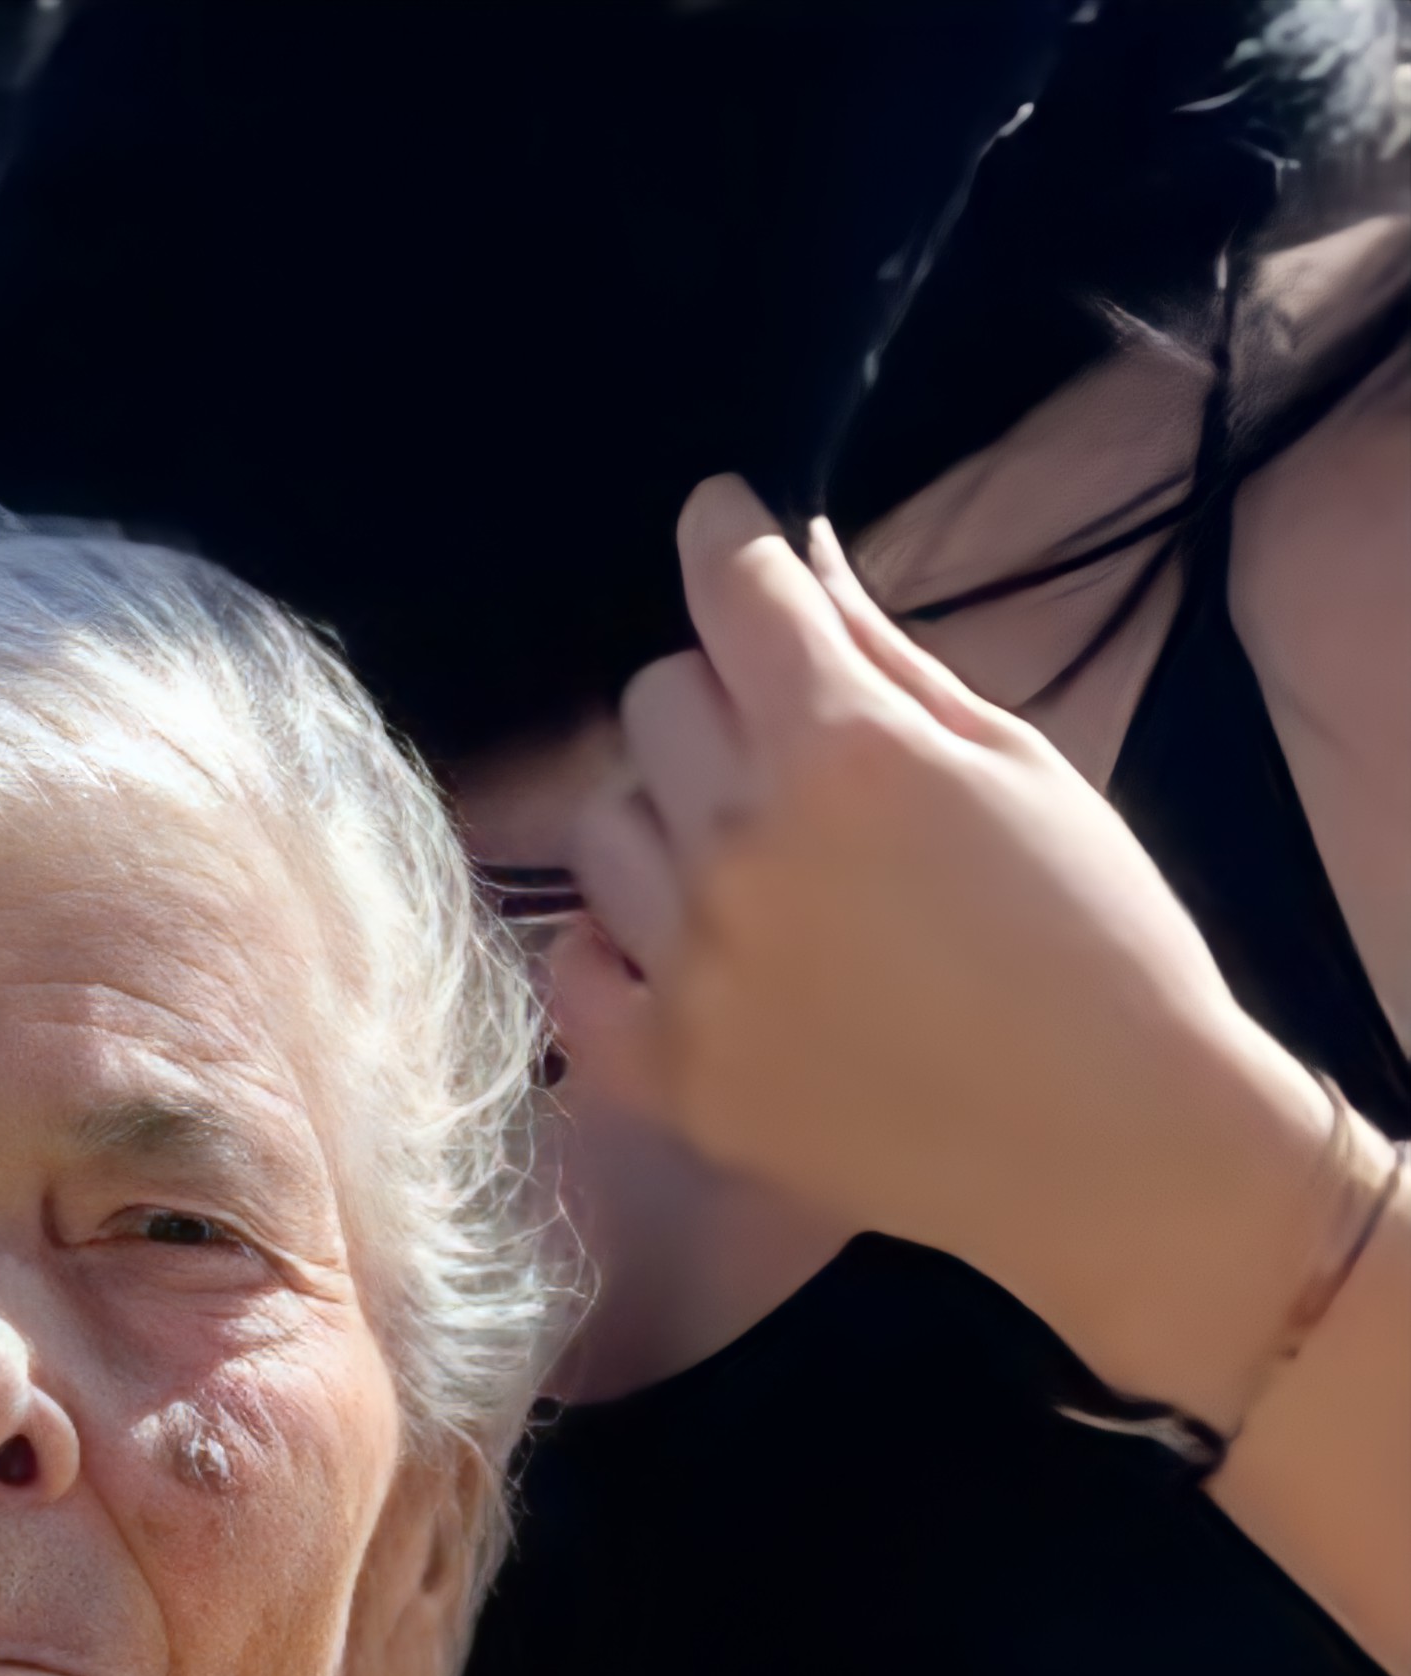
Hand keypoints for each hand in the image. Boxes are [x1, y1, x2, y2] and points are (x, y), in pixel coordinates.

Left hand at [553, 475, 1337, 1434]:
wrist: (1109, 1144)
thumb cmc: (1097, 938)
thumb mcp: (1017, 762)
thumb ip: (888, 657)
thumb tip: (801, 560)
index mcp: (844, 752)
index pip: (731, 590)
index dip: (724, 539)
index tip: (722, 526)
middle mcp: (743, 849)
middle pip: (654, 703)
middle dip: (716, 700)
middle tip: (785, 749)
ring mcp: (691, 969)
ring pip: (603, 828)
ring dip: (666, 824)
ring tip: (753, 869)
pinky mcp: (669, 1076)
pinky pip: (572, 969)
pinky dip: (610, 947)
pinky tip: (678, 952)